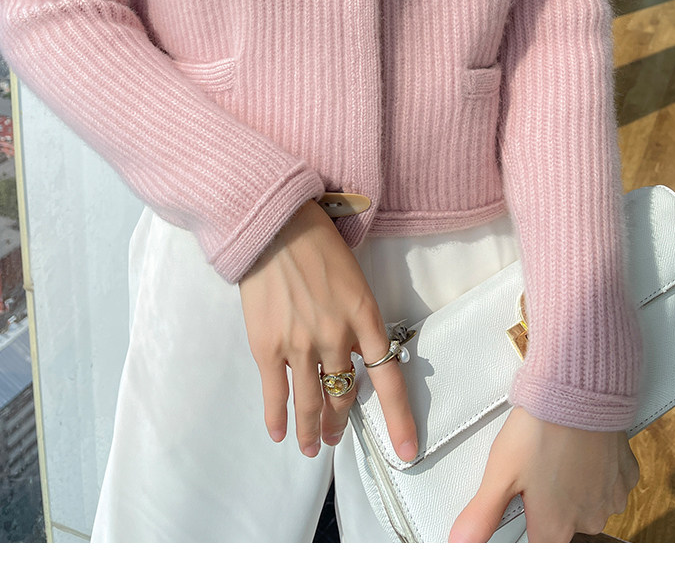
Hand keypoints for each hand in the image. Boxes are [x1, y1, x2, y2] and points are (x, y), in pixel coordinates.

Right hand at [238, 198, 418, 460]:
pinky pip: (276, 393)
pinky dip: (278, 418)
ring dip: (312, 429)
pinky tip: (280, 433)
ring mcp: (300, 344)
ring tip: (312, 445)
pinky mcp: (268, 346)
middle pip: (344, 394)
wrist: (274, 224)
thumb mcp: (354, 280)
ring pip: (311, 401)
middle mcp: (336, 336)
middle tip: (336, 434)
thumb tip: (353, 357)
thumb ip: (356, 321)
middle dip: (340, 421)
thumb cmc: (317, 244)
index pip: (389, 378)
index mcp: (364, 316)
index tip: (406, 451)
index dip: (398, 419)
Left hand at [448, 405, 639, 542]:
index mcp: (555, 525)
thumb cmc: (542, 428)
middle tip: (535, 471)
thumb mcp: (500, 472)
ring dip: (574, 488)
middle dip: (549, 504)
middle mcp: (588, 518)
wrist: (579, 390)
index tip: (523, 511)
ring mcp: (610, 497)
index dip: (527, 526)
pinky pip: (611, 483)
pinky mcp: (626, 474)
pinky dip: (597, 472)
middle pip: (564, 524)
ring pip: (588, 504)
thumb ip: (482, 513)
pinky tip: (580, 451)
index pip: (540, 548)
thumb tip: (460, 541)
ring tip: (555, 456)